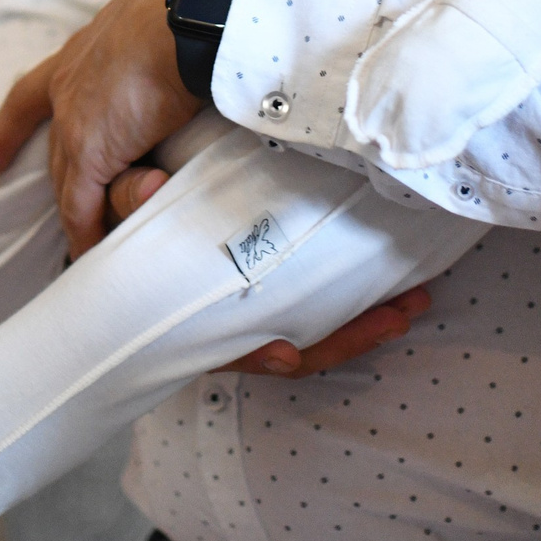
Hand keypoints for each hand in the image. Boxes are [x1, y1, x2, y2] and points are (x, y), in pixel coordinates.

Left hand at [0, 0, 202, 255]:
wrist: (191, 13)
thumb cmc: (189, 6)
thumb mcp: (158, 21)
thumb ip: (159, 40)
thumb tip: (191, 40)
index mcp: (82, 51)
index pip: (30, 96)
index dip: (8, 132)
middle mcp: (68, 83)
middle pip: (56, 150)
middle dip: (60, 183)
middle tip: (71, 214)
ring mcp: (75, 120)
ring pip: (69, 181)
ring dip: (81, 212)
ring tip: (89, 240)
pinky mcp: (90, 152)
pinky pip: (83, 208)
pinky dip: (87, 233)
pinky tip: (91, 252)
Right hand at [102, 152, 435, 377]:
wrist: (143, 192)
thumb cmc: (136, 216)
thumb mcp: (127, 208)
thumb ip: (133, 201)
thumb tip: (150, 186)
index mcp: (197, 319)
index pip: (233, 348)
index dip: (258, 354)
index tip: (285, 353)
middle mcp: (237, 324)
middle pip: (294, 350)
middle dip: (347, 338)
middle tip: (398, 316)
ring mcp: (266, 307)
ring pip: (319, 332)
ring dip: (367, 320)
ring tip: (413, 301)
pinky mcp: (286, 285)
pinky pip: (325, 305)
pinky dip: (359, 300)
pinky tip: (398, 286)